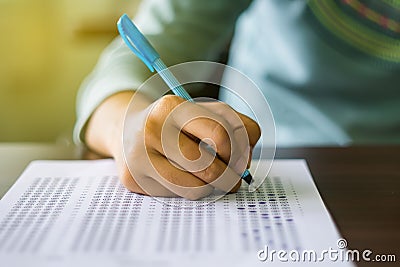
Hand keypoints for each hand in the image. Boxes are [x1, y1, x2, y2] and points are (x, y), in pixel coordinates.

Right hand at [85, 91, 260, 199]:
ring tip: (212, 180)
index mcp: (172, 107)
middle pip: (208, 166)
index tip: (240, 159)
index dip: (238, 151)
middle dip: (229, 178)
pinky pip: (177, 196)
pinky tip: (187, 180)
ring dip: (211, 188)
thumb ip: (234, 128)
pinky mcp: (133, 180)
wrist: (127, 129)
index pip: (220, 134)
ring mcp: (139, 156)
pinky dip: (191, 191)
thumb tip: (245, 166)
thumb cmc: (174, 123)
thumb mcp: (203, 112)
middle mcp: (151, 129)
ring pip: (194, 188)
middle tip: (233, 179)